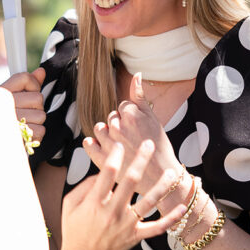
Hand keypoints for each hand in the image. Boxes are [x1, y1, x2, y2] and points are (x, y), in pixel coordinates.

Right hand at [1, 67, 45, 141]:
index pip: (25, 78)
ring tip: (22, 124)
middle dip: (35, 106)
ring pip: (41, 115)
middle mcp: (3, 105)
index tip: (29, 92)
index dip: (33, 85)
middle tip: (24, 112)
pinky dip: (35, 134)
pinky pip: (41, 130)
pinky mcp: (18, 138)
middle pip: (38, 97)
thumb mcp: (8, 97)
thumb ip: (27, 84)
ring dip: (35, 121)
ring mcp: (11, 122)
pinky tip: (24, 134)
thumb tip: (41, 71)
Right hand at [56, 140, 186, 249]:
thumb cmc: (74, 230)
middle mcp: (112, 211)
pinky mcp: (135, 236)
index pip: (107, 172)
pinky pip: (156, 228)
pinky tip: (182, 208)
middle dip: (141, 160)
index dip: (115, 155)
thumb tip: (101, 172)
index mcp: (95, 202)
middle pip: (130, 181)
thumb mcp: (69, 205)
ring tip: (171, 172)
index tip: (120, 144)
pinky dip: (170, 219)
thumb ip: (84, 186)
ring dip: (161, 186)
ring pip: (148, 202)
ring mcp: (126, 225)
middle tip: (149, 144)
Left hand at [82, 72, 186, 209]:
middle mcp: (118, 126)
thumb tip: (137, 74)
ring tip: (120, 143)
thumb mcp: (153, 118)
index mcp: (131, 114)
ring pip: (100, 128)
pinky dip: (92, 144)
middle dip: (119, 125)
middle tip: (132, 138)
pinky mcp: (101, 158)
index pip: (122, 107)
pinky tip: (102, 147)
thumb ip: (140, 96)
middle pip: (111, 117)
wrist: (160, 175)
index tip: (138, 128)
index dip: (130, 117)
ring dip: (107, 133)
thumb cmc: (159, 146)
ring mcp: (108, 143)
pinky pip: (88, 144)